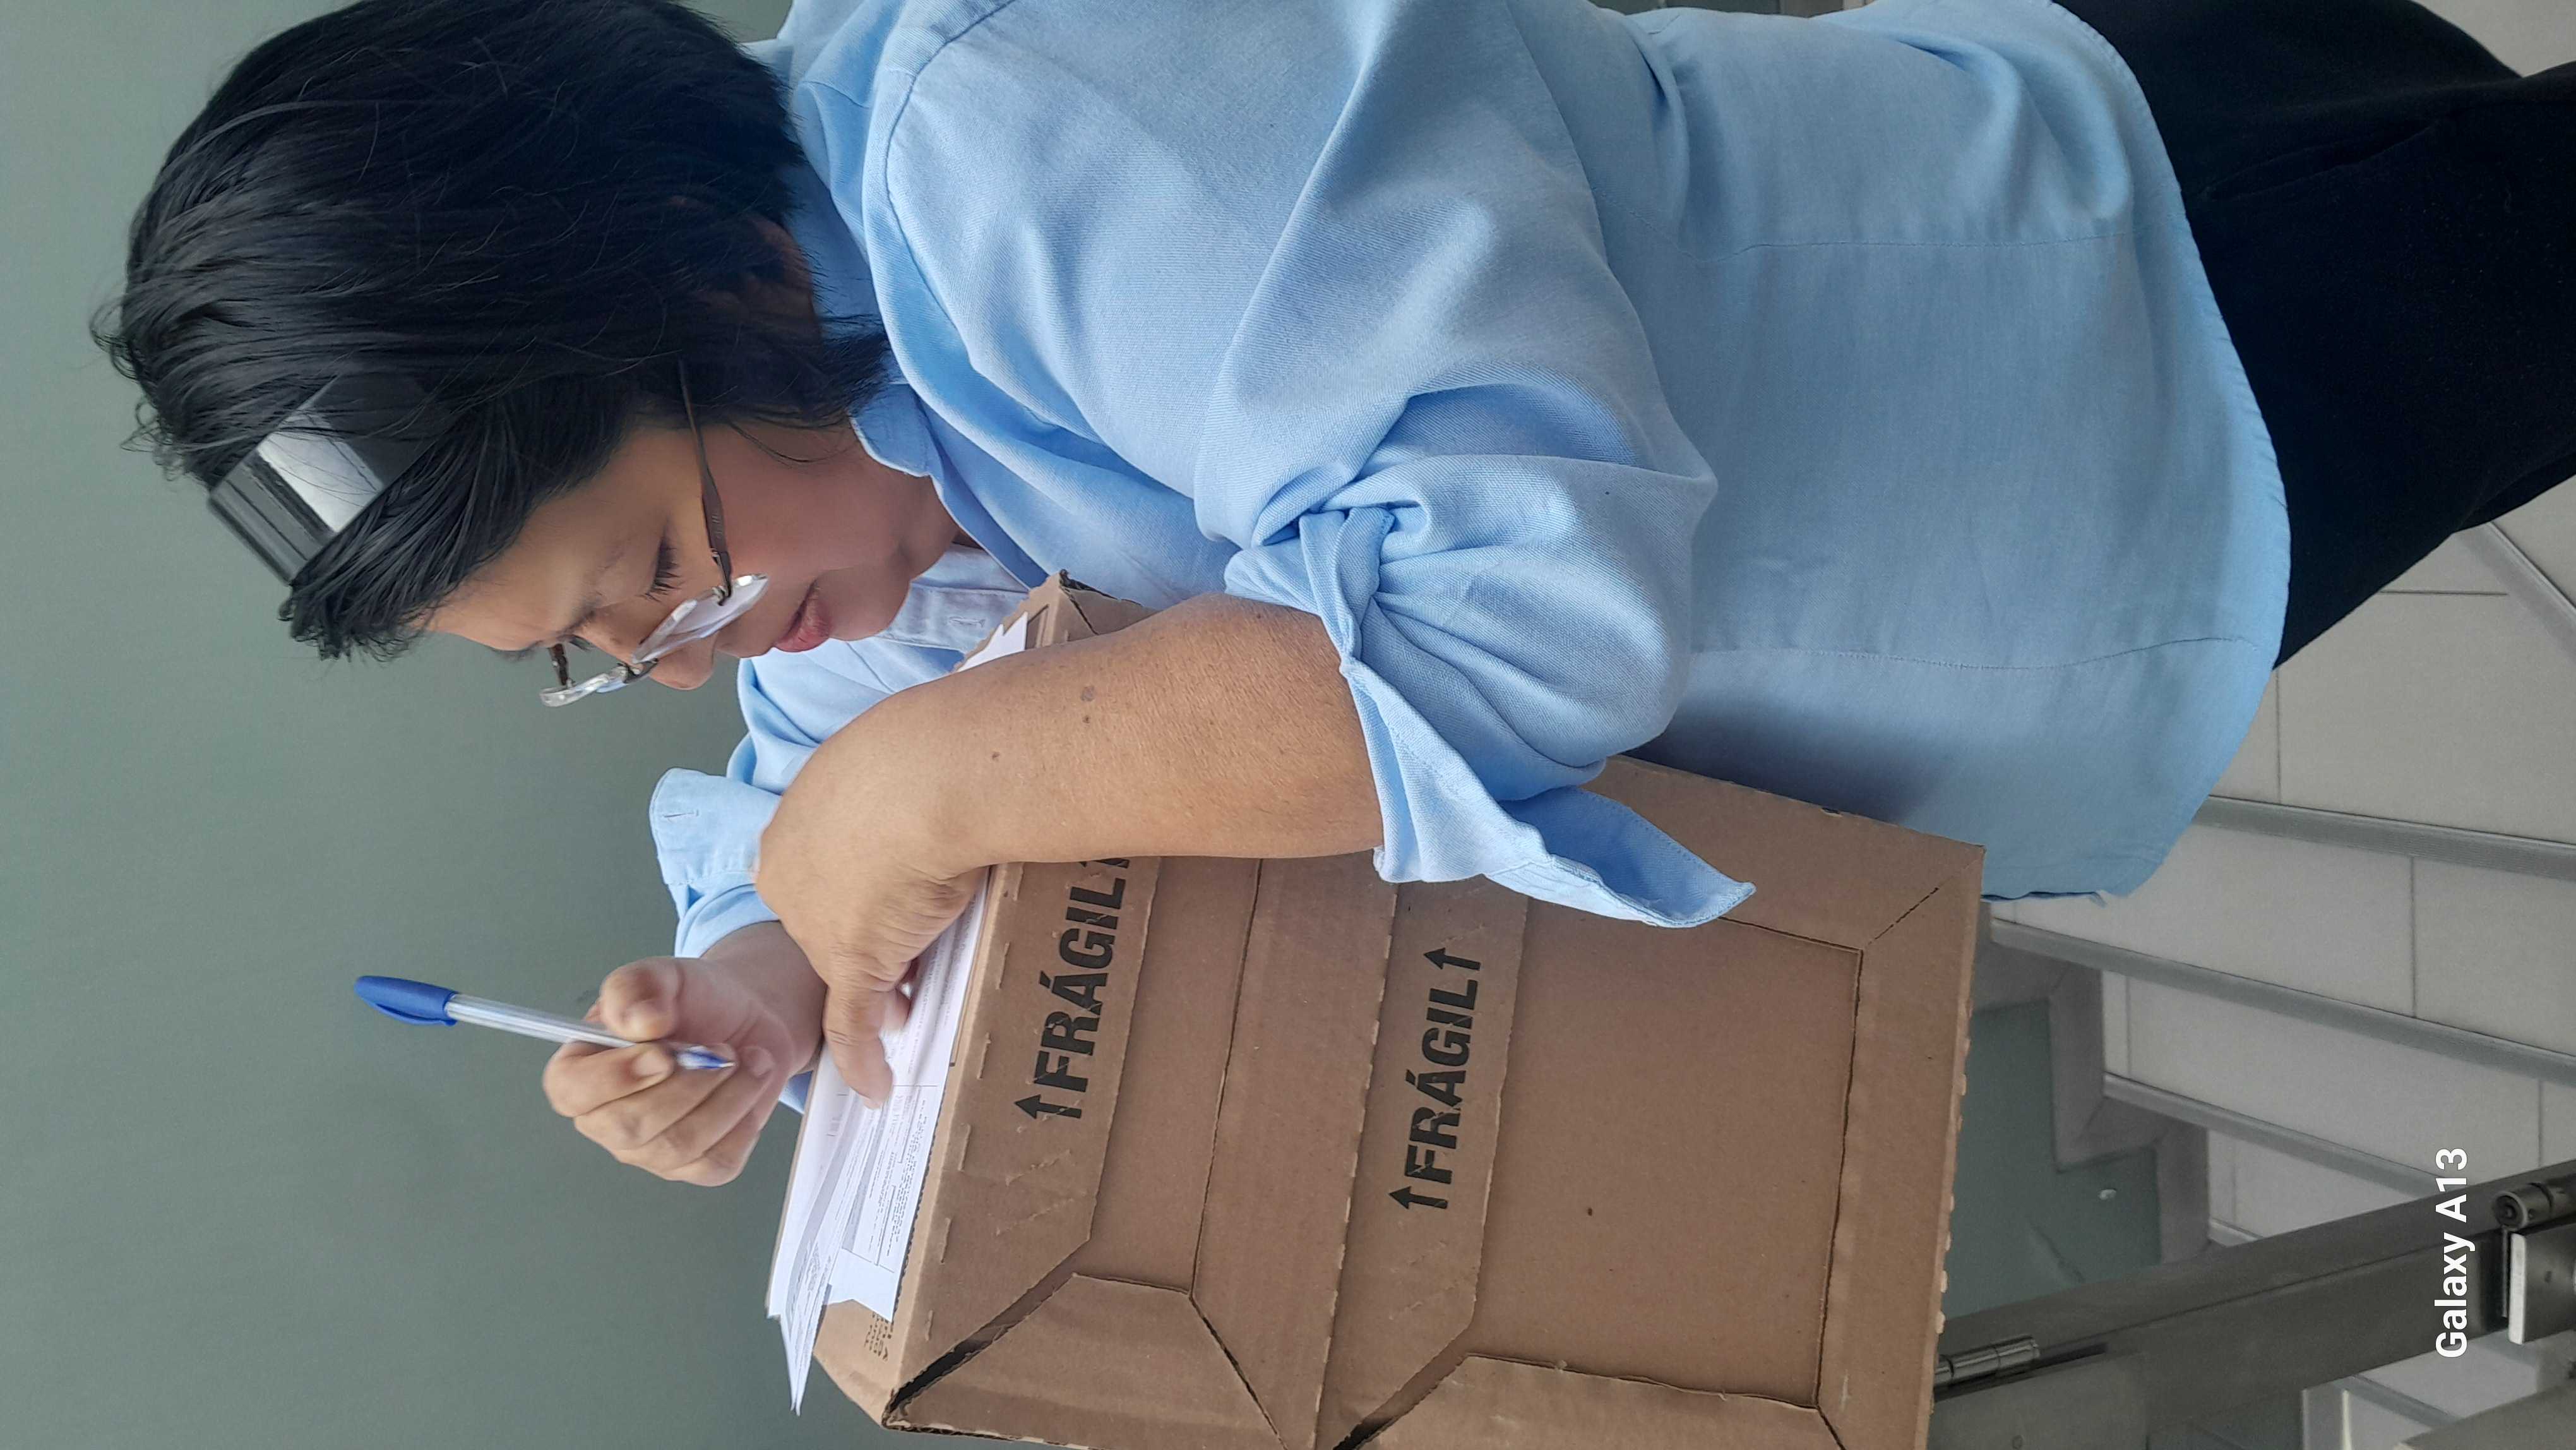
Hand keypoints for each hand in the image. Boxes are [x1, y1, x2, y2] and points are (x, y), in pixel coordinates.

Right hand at [541, 950, 814, 1185]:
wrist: (745, 1020)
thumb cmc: (692, 999)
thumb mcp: (662, 974)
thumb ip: (636, 986)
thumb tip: (639, 1022)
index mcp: (582, 1069)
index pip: (571, 1092)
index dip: (613, 1078)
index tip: (662, 1054)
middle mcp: (606, 1119)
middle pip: (629, 1127)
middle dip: (687, 1085)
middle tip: (720, 1049)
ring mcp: (649, 1150)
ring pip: (679, 1146)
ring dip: (726, 1098)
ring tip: (746, 1059)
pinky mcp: (694, 1166)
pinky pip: (717, 1162)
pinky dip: (744, 1122)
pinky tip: (749, 1087)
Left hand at [756, 730, 983, 1104]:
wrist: (930, 774)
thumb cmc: (922, 751)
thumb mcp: (894, 757)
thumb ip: (895, 789)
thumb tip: (926, 799)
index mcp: (792, 826)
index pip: (812, 877)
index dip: (853, 895)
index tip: (886, 901)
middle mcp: (790, 878)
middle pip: (823, 926)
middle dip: (865, 941)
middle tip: (910, 948)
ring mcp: (820, 925)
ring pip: (844, 970)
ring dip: (877, 989)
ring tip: (917, 996)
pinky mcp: (853, 963)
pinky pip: (850, 1024)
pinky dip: (860, 1059)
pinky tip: (875, 1087)